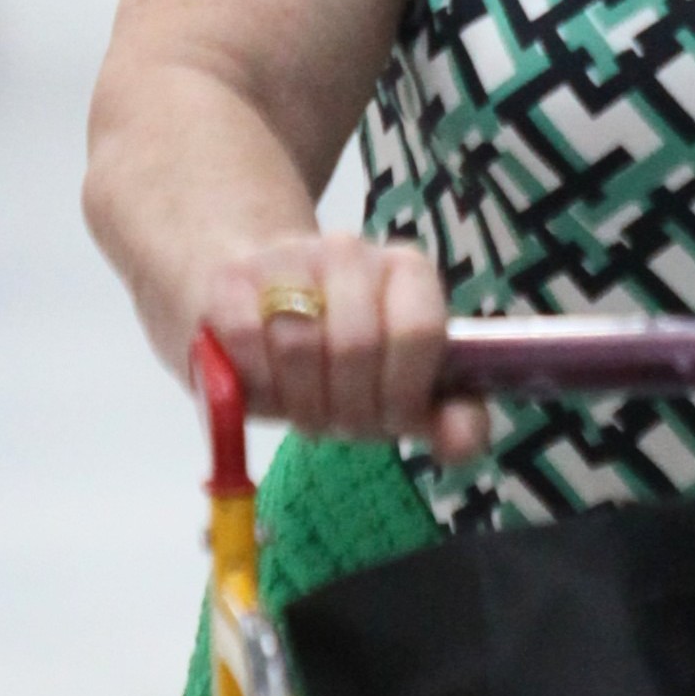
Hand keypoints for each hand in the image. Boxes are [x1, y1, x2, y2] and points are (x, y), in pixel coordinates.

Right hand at [195, 234, 486, 458]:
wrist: (251, 306)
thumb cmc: (338, 359)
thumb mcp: (399, 388)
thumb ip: (444, 417)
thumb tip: (463, 443)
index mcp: (408, 272)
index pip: (418, 333)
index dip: (402, 394)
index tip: (387, 420)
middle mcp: (351, 252)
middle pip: (356, 346)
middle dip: (348, 409)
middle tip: (338, 423)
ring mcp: (289, 257)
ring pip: (300, 345)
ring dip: (302, 403)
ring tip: (305, 411)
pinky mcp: (231, 278)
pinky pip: (247, 340)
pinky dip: (257, 382)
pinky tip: (263, 391)